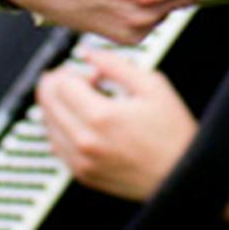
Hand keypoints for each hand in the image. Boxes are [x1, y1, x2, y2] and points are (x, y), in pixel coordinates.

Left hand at [35, 49, 195, 199]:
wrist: (181, 173)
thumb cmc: (172, 133)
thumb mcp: (153, 86)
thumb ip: (117, 65)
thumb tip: (90, 54)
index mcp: (101, 116)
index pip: (61, 85)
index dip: (72, 71)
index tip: (88, 72)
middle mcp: (84, 141)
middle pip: (48, 103)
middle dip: (57, 85)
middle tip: (76, 79)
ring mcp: (80, 161)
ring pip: (47, 126)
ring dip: (57, 108)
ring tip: (81, 100)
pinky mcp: (82, 174)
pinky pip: (56, 147)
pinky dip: (61, 130)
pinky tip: (80, 122)